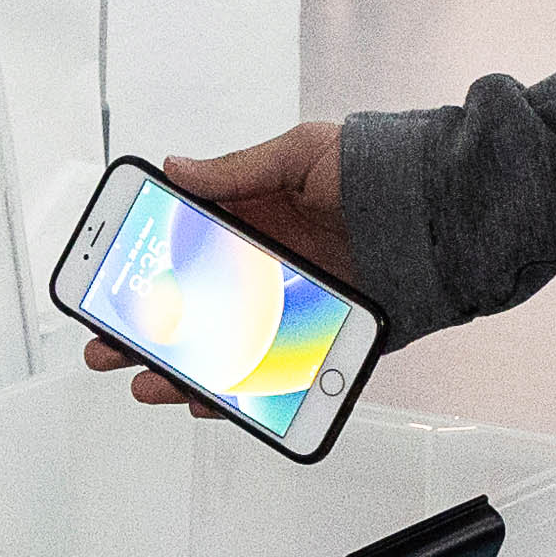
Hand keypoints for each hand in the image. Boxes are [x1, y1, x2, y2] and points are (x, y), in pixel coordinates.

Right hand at [86, 124, 354, 408]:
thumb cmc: (381, 171)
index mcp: (257, 222)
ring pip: (225, 350)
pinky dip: (242, 395)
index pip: (185, 251)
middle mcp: (269, 271)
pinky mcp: (323, 341)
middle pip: (195, 309)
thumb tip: (176, 168)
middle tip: (108, 346)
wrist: (447, 213)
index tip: (110, 284)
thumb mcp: (299, 155)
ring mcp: (293, 311)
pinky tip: (211, 401)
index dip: (146, 270)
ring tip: (150, 381)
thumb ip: (238, 170)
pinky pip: (275, 378)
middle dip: (146, 331)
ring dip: (182, 370)